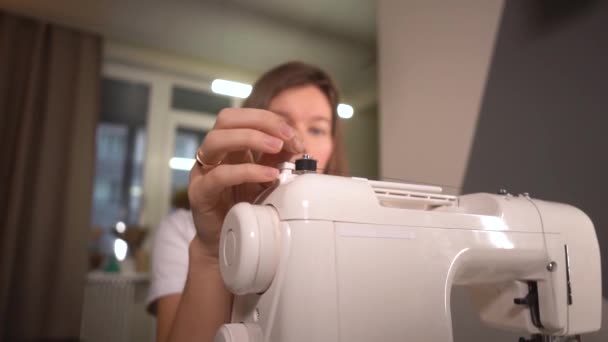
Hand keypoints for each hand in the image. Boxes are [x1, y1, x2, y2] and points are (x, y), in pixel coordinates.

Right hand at [188, 108, 303, 257]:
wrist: (225, 242)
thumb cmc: (245, 208)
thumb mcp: (268, 178)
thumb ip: (279, 160)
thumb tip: (298, 145)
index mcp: (229, 146)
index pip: (244, 117)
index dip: (270, 119)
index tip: (293, 135)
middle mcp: (214, 154)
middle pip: (226, 119)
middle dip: (260, 121)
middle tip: (287, 136)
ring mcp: (203, 172)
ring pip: (216, 140)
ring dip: (251, 138)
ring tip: (278, 148)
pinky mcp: (200, 193)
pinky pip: (220, 175)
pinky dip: (247, 171)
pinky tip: (269, 175)